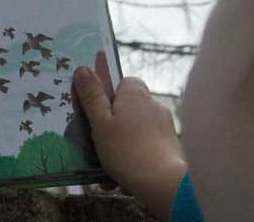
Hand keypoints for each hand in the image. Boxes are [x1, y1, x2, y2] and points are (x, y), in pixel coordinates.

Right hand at [73, 67, 185, 220]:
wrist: (164, 185)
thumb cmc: (126, 150)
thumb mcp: (100, 123)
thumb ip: (91, 96)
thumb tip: (83, 68)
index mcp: (136, 95)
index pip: (125, 81)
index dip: (109, 93)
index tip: (97, 110)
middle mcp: (153, 106)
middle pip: (128, 108)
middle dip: (113, 124)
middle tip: (97, 140)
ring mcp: (164, 128)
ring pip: (135, 132)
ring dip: (121, 146)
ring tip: (106, 168)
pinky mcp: (170, 149)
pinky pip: (145, 150)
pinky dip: (134, 161)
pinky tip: (121, 181)